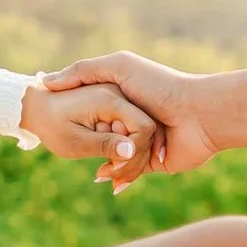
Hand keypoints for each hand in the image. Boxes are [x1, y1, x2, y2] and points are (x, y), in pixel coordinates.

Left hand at [19, 80, 155, 186]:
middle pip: (145, 131)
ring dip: (127, 158)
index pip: (144, 127)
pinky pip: (129, 130)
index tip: (113, 165)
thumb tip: (132, 151)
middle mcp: (119, 95)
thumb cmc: (51, 124)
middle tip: (111, 180)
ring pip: (138, 133)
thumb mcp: (75, 140)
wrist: (35, 106)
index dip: (136, 151)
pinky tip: (108, 166)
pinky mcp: (115, 106)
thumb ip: (104, 145)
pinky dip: (122, 149)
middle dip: (132, 159)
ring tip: (105, 176)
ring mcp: (119, 99)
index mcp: (110, 100)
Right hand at [37, 53, 220, 188]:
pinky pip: (131, 171)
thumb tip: (47, 81)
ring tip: (97, 172)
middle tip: (75, 151)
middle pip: (102, 136)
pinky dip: (119, 176)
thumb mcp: (119, 68)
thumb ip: (83, 70)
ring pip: (116, 157)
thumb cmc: (160, 86)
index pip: (93, 110)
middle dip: (89, 145)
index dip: (78, 118)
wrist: (199, 114)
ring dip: (107, 165)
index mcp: (125, 97)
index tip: (60, 120)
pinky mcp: (154, 161)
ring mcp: (144, 141)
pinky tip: (105, 179)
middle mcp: (134, 119)